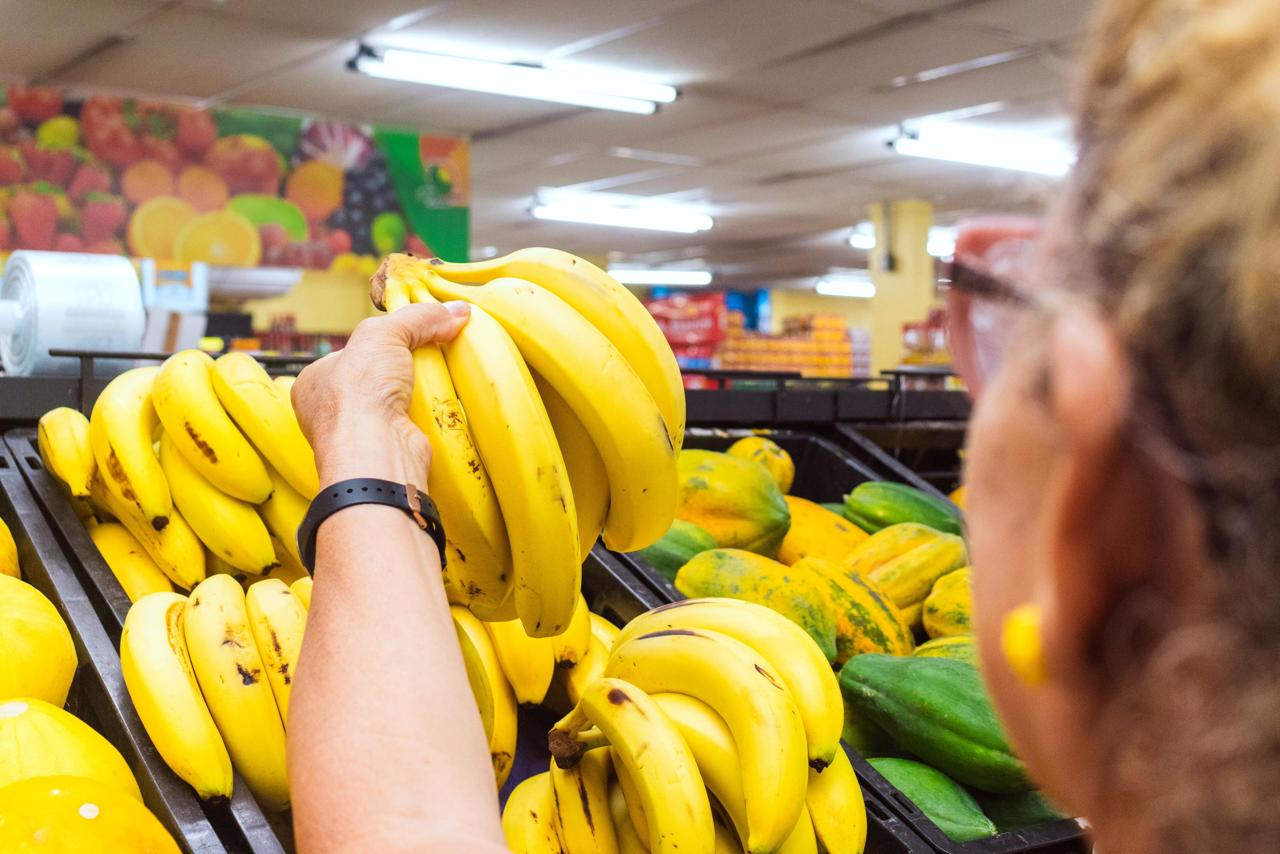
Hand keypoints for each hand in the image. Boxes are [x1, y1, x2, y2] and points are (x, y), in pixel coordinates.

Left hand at [291, 301, 469, 488]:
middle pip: (376, 379)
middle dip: (399, 369)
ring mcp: (361, 434)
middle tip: (422, 358)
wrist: (376, 451)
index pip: (349, 355)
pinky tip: (439, 405)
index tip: (404, 335)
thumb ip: (417, 317)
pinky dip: (431, 415)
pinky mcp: (390, 450)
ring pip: (397, 404)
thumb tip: (454, 311)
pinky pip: (416, 426)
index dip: (377, 343)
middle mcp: (333, 412)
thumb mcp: (383, 334)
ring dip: (419, 392)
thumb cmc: (357, 397)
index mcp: (315, 383)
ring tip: (434, 379)